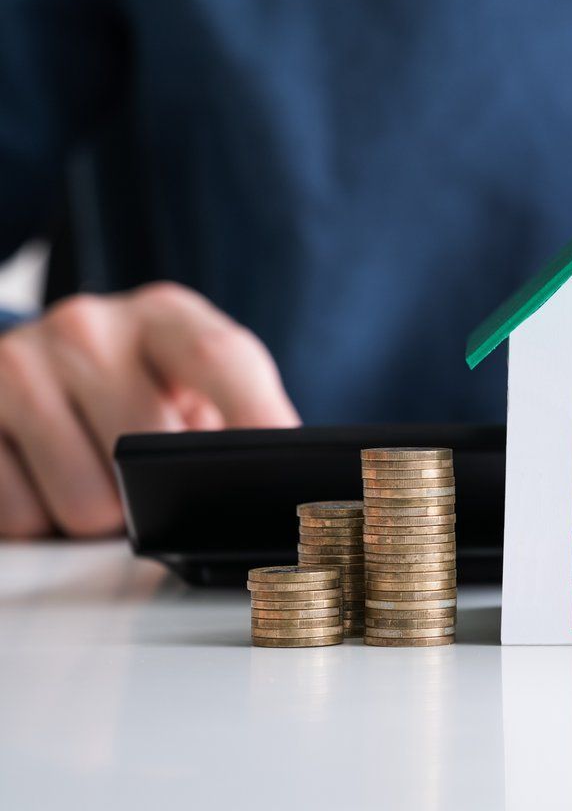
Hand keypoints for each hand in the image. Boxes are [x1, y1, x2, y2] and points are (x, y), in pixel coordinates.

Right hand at [0, 282, 298, 537]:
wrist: (34, 369)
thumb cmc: (140, 387)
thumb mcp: (193, 383)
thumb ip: (241, 417)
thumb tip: (283, 477)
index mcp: (164, 315)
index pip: (221, 358)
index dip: (256, 416)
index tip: (279, 465)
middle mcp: (88, 326)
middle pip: (151, 452)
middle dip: (161, 491)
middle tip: (153, 477)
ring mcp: (20, 365)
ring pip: (87, 504)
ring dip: (100, 515)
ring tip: (98, 477)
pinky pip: (21, 516)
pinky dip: (39, 519)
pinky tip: (43, 479)